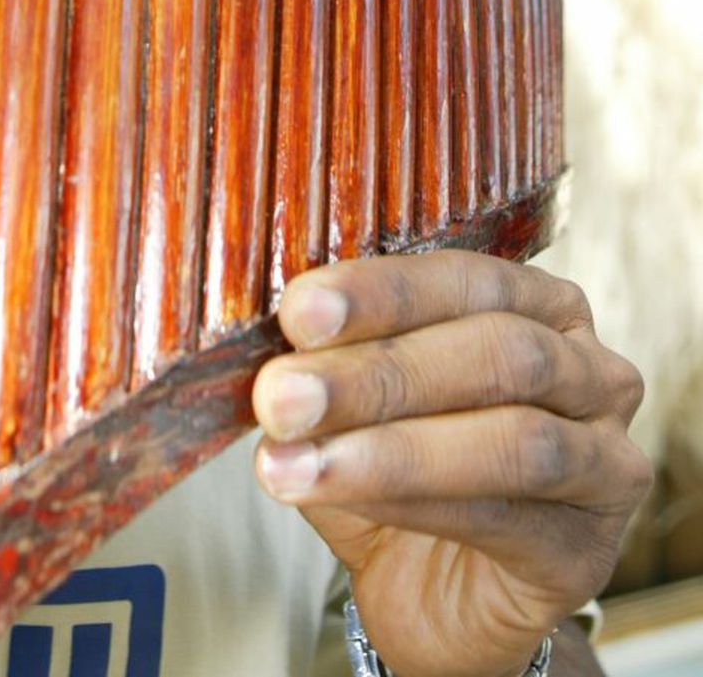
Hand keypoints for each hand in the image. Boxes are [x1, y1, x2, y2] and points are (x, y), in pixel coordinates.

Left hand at [251, 250, 650, 676]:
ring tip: (293, 458)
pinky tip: (339, 495)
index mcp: (538, 304)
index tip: (298, 310)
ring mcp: (606, 462)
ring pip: (514, 438)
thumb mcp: (358, 398)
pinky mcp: (586, 552)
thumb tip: (270, 329)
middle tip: (282, 394)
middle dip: (380, 370)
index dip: (382, 291)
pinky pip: (506, 517)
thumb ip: (331, 359)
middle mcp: (590, 371)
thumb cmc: (400, 474)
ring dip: (391, 446)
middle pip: (498, 349)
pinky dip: (412, 502)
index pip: (467, 278)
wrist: (434, 598)